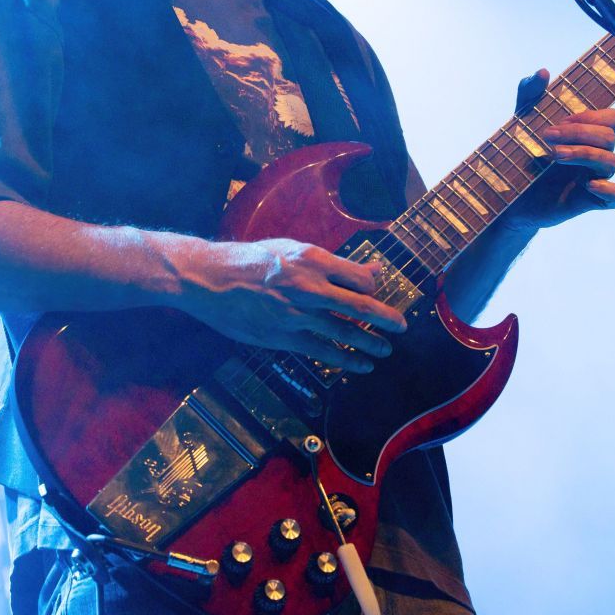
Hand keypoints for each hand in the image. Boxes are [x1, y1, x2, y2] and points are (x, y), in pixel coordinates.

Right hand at [175, 238, 407, 372]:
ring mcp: (296, 315)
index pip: (359, 278)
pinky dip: (344, 360)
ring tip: (384, 351)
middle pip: (358, 306)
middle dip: (385, 318)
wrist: (211, 279)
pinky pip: (321, 351)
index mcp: (312, 260)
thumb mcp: (292, 248)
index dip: (374, 287)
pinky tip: (359, 365)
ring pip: (343, 332)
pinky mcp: (282, 337)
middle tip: (402, 326)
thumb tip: (371, 270)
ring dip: (368, 344)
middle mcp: (308, 287)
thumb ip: (332, 262)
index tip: (379, 293)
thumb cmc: (252, 260)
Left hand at [506, 68, 614, 230]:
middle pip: (610, 137)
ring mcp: (596, 177)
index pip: (614, 118)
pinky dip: (607, 189)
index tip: (563, 118)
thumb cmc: (521, 154)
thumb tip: (543, 72)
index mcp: (588, 134)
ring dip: (583, 154)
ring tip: (553, 155)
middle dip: (580, 133)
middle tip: (547, 136)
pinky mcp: (591, 201)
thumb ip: (530, 95)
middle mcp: (596, 154)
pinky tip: (588, 185)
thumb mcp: (522, 122)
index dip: (594, 116)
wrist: (506, 193)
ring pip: (611, 161)